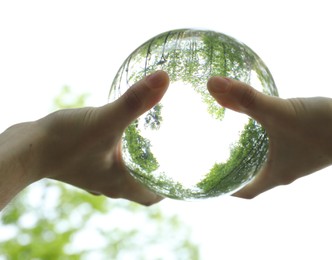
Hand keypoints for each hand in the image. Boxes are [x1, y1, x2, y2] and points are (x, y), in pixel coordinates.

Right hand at [30, 71, 168, 204]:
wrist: (25, 147)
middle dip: (156, 174)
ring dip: (137, 164)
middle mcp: (108, 183)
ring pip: (123, 174)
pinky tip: (120, 135)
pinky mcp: (82, 163)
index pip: (152, 197)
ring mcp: (93, 175)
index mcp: (120, 184)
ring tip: (151, 143)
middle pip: (140, 186)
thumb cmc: (64, 140)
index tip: (182, 173)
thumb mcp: (105, 119)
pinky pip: (108, 163)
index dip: (169, 189)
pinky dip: (119, 155)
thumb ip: (135, 101)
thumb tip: (164, 80)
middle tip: (171, 154)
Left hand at [207, 76, 331, 202]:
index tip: (208, 178)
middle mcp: (285, 169)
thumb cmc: (326, 127)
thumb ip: (246, 99)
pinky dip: (266, 134)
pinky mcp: (307, 141)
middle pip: (251, 176)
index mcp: (275, 174)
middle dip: (232, 167)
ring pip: (266, 158)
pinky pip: (280, 142)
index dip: (224, 188)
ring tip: (229, 133)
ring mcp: (297, 157)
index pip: (244, 192)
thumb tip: (212, 84)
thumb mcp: (280, 112)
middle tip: (210, 151)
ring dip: (248, 150)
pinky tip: (261, 116)